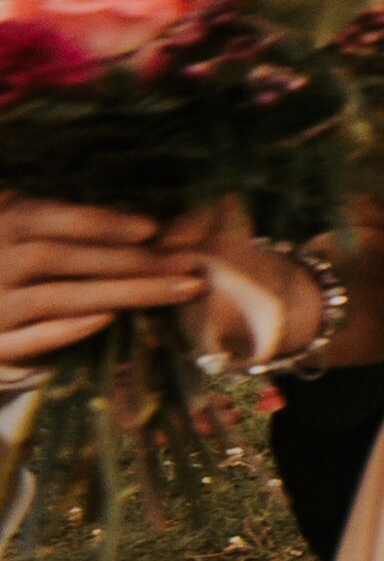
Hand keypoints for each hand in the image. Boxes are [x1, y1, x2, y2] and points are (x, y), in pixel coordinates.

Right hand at [0, 195, 206, 369]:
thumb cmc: (16, 258)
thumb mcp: (35, 230)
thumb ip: (79, 227)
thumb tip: (153, 227)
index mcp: (9, 222)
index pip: (57, 220)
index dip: (105, 223)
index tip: (153, 229)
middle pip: (63, 258)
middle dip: (130, 261)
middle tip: (188, 264)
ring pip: (55, 297)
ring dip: (119, 293)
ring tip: (176, 290)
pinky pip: (27, 339)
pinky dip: (66, 330)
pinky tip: (109, 320)